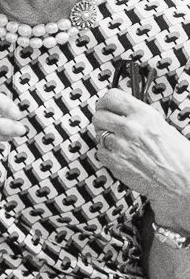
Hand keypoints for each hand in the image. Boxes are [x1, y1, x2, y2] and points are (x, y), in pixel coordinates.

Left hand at [93, 89, 189, 219]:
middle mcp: (131, 128)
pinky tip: (121, 155)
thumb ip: (139, 117)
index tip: (105, 106)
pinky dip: (108, 154)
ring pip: (98, 134)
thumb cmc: (178, 155)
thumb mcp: (162, 126)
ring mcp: (121, 146)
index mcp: (144, 115)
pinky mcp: (115, 163)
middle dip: (103, 121)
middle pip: (99, 116)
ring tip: (120, 143)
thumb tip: (120, 111)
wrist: (184, 180)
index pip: (111, 97)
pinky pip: (100, 152)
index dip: (106, 102)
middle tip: (110, 126)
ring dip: (106, 138)